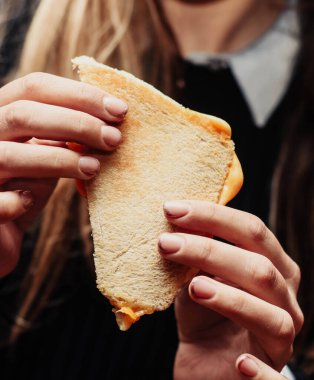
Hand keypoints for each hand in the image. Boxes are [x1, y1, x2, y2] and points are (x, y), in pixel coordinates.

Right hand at [0, 72, 127, 276]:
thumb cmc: (26, 189)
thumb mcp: (47, 157)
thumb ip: (65, 138)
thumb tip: (111, 123)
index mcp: (2, 116)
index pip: (35, 88)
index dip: (80, 95)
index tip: (119, 110)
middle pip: (23, 115)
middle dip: (77, 123)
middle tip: (114, 139)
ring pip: (8, 155)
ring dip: (58, 160)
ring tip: (94, 168)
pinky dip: (14, 202)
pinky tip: (30, 202)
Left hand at [158, 201, 302, 378]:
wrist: (207, 363)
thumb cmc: (204, 313)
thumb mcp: (195, 277)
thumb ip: (193, 254)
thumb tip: (174, 217)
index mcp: (272, 264)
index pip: (251, 230)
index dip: (213, 216)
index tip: (171, 209)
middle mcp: (285, 296)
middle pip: (260, 267)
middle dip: (210, 249)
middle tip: (166, 243)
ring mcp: (283, 334)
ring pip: (268, 312)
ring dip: (229, 297)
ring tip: (193, 286)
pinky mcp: (272, 373)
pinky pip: (275, 377)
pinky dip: (259, 370)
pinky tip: (239, 363)